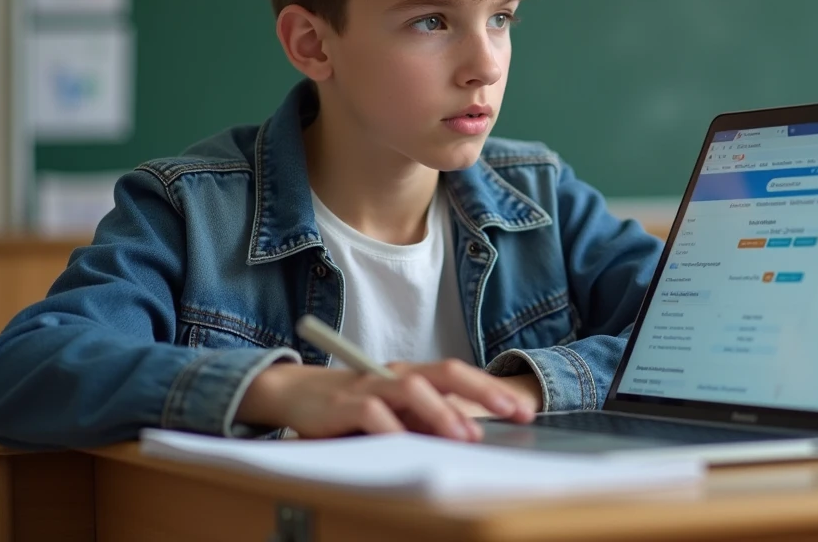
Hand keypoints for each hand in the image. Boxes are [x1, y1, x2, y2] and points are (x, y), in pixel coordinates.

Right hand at [236, 359, 536, 440]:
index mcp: (412, 374)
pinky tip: (409, 444)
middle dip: (482, 390)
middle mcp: (396, 374)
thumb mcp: (395, 414)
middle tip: (512, 412)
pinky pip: (373, 413)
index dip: (491, 389)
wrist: (295, 394)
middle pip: (445, 373)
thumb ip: (424, 420)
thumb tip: (468, 434)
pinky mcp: (345, 403)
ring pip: (414, 390)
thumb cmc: (353, 407)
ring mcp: (371, 384)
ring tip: (466, 437)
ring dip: (443, 413)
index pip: (458, 375)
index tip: (522, 409)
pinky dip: (393, 428)